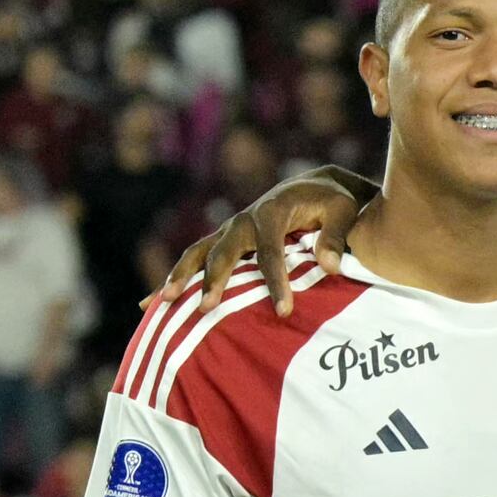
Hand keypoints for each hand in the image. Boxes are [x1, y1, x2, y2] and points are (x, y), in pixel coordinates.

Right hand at [167, 166, 372, 314]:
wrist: (314, 185)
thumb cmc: (332, 201)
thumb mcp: (342, 212)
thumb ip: (335, 237)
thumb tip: (330, 267)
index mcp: (271, 213)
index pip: (270, 253)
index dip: (275, 283)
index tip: (283, 311)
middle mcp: (244, 220)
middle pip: (223, 253)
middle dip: (213, 281)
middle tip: (206, 309)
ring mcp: (230, 230)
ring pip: (199, 253)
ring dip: (180, 276)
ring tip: (164, 302)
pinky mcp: (225, 239)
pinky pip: (197, 259)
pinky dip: (177, 278)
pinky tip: (154, 302)